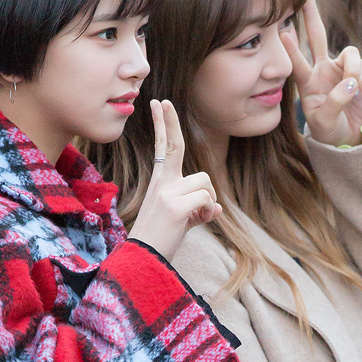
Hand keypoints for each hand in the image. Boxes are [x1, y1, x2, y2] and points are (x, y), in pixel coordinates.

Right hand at [128, 101, 220, 260]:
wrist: (143, 260)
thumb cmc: (161, 242)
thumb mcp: (182, 222)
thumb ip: (199, 210)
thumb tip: (218, 209)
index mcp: (161, 183)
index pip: (164, 149)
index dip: (163, 127)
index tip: (158, 104)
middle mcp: (162, 183)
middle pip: (174, 146)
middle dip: (168, 122)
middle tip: (161, 100)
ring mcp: (167, 193)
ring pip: (204, 182)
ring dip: (208, 200)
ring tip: (196, 218)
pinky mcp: (175, 207)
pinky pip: (206, 200)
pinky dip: (207, 213)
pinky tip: (197, 223)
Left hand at [283, 0, 361, 147]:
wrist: (345, 136)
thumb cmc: (327, 130)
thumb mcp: (324, 123)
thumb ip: (334, 103)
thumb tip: (350, 83)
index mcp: (306, 82)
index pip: (297, 62)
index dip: (290, 48)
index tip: (281, 32)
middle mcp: (321, 69)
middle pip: (317, 35)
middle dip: (312, 14)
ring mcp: (340, 68)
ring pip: (350, 53)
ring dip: (353, 68)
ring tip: (352, 87)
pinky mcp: (358, 72)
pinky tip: (358, 91)